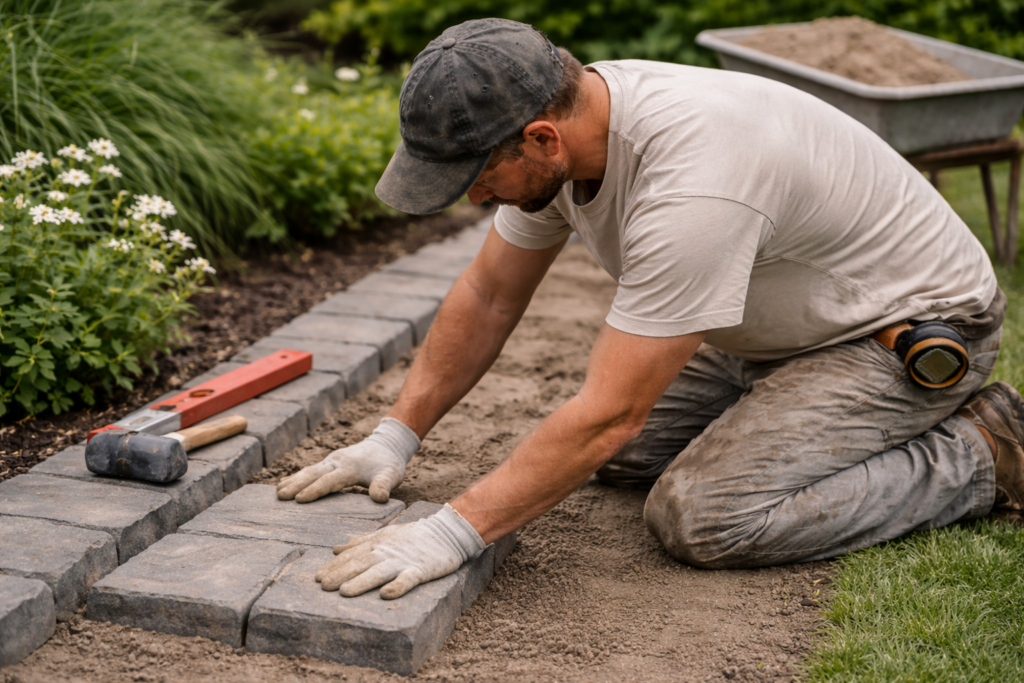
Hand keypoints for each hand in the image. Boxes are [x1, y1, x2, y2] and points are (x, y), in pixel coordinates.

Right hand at [276, 418, 419, 502]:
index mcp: (350, 467)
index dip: (315, 490)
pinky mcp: (329, 462)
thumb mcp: (391, 475)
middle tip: (280, 497)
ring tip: (277, 492)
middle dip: (296, 485)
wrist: (387, 444)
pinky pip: (311, 469)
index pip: (330, 480)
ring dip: (293, 481)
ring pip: (309, 470)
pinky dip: (296, 476)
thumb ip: (384, 485)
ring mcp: (332, 460)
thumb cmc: (388, 464)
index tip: (300, 500)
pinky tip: (284, 484)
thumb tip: (379, 498)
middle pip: (313, 474)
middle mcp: (337, 462)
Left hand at [316, 504, 485, 598]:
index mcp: (378, 543)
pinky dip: (397, 586)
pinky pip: (408, 579)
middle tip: (323, 586)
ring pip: (379, 571)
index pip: (352, 555)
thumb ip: (360, 542)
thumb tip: (335, 549)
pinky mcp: (421, 570)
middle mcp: (387, 552)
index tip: (317, 578)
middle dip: (341, 574)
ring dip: (362, 581)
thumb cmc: (413, 536)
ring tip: (344, 592)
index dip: (334, 566)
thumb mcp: (384, 534)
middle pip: (361, 563)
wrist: (447, 532)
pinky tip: (386, 595)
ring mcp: (404, 561)